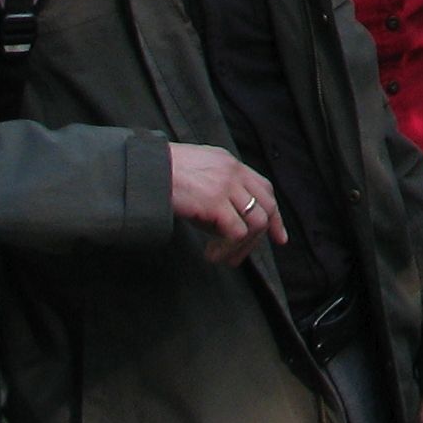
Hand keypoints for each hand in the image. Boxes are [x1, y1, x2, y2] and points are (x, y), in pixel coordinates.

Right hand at [168, 145, 285, 265]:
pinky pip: (237, 232)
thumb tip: (225, 228)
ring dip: (242, 247)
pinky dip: (228, 249)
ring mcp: (226, 186)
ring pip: (256, 222)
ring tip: (221, 258)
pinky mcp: (215, 202)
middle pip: (267, 205)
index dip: (274, 214)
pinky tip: (211, 255)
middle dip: (265, 235)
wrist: (143, 170)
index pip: (264, 188)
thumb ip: (215, 193)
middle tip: (243, 256)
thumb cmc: (161, 175)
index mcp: (230, 164)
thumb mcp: (196, 176)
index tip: (278, 236)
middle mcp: (233, 172)